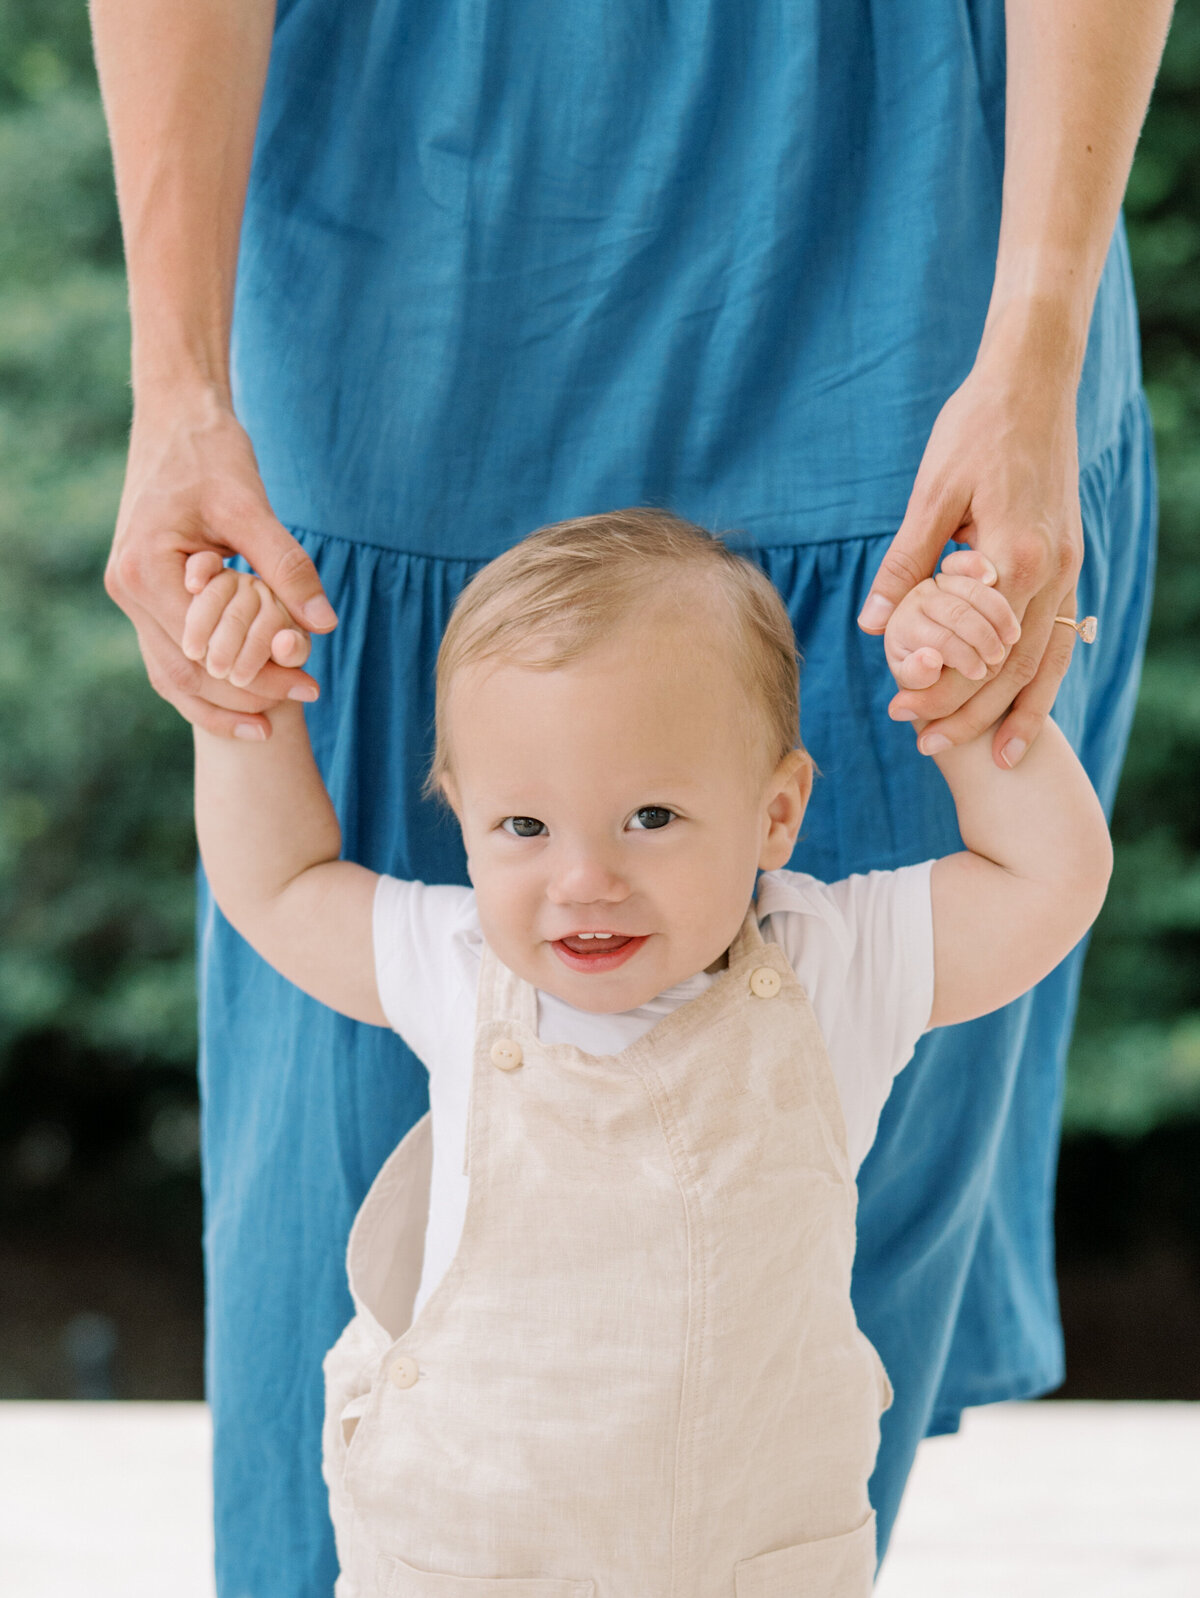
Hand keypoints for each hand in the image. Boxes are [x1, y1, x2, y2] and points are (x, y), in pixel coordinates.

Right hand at [104, 386, 336, 738]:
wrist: (177, 419)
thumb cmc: (211, 454)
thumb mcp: (252, 507)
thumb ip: (287, 567)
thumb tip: (324, 625)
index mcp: (144, 571)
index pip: (204, 650)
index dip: (258, 675)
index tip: (310, 681)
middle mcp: (126, 591)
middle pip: (188, 673)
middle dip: (248, 693)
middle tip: (308, 695)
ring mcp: (131, 598)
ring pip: (174, 675)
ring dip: (225, 699)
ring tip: (277, 720)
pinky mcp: (147, 597)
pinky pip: (173, 657)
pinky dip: (208, 683)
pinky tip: (249, 700)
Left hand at [857, 349, 1083, 767]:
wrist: (1033, 381)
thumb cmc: (974, 429)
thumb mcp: (930, 494)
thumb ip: (905, 564)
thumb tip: (874, 627)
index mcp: (1012, 555)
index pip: (974, 646)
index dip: (938, 684)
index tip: (901, 710)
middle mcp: (1050, 569)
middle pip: (1011, 666)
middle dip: (969, 710)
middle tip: (926, 744)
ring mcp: (1067, 567)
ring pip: (1044, 661)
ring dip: (1014, 710)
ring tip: (990, 756)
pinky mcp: (1068, 561)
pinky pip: (1059, 637)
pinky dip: (1043, 679)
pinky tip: (1023, 709)